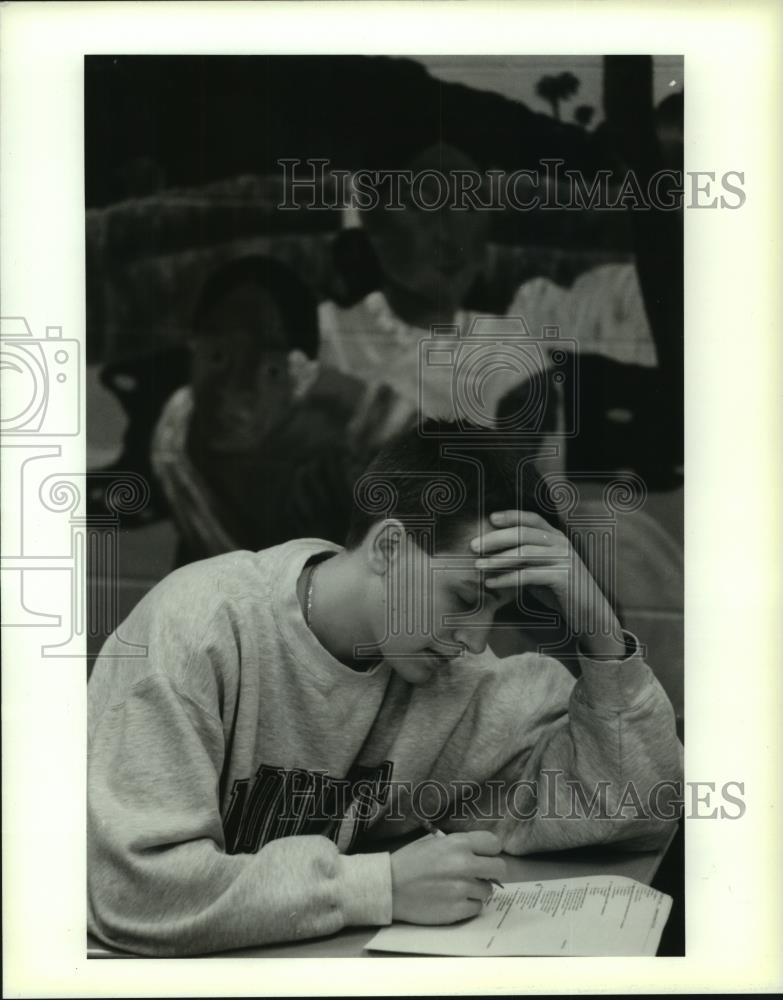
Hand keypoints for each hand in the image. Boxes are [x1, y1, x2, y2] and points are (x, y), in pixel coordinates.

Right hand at [390, 831, 505, 924]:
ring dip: (477, 890)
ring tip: (458, 888)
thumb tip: (482, 854)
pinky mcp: (458, 910)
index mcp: (458, 844)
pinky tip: (453, 900)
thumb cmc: (410, 861)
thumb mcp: (434, 842)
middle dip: (491, 871)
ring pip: (488, 890)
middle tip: (479, 875)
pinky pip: (477, 908)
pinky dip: (468, 905)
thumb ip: (460, 846)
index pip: (494, 843)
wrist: (389, 887)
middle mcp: (464, 864)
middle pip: (500, 868)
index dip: (490, 851)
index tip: (484, 856)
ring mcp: (462, 889)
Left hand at [472, 509, 625, 658]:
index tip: (490, 518)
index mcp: (556, 537)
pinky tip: (491, 583)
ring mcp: (564, 559)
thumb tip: (492, 556)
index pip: (532, 519)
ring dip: (497, 559)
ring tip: (477, 566)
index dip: (511, 515)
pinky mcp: (563, 578)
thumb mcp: (541, 569)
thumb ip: (524, 560)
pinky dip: (507, 578)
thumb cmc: (561, 591)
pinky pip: (529, 575)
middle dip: (496, 538)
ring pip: (525, 553)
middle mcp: (561, 544)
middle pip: (524, 534)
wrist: (590, 614)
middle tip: (473, 546)